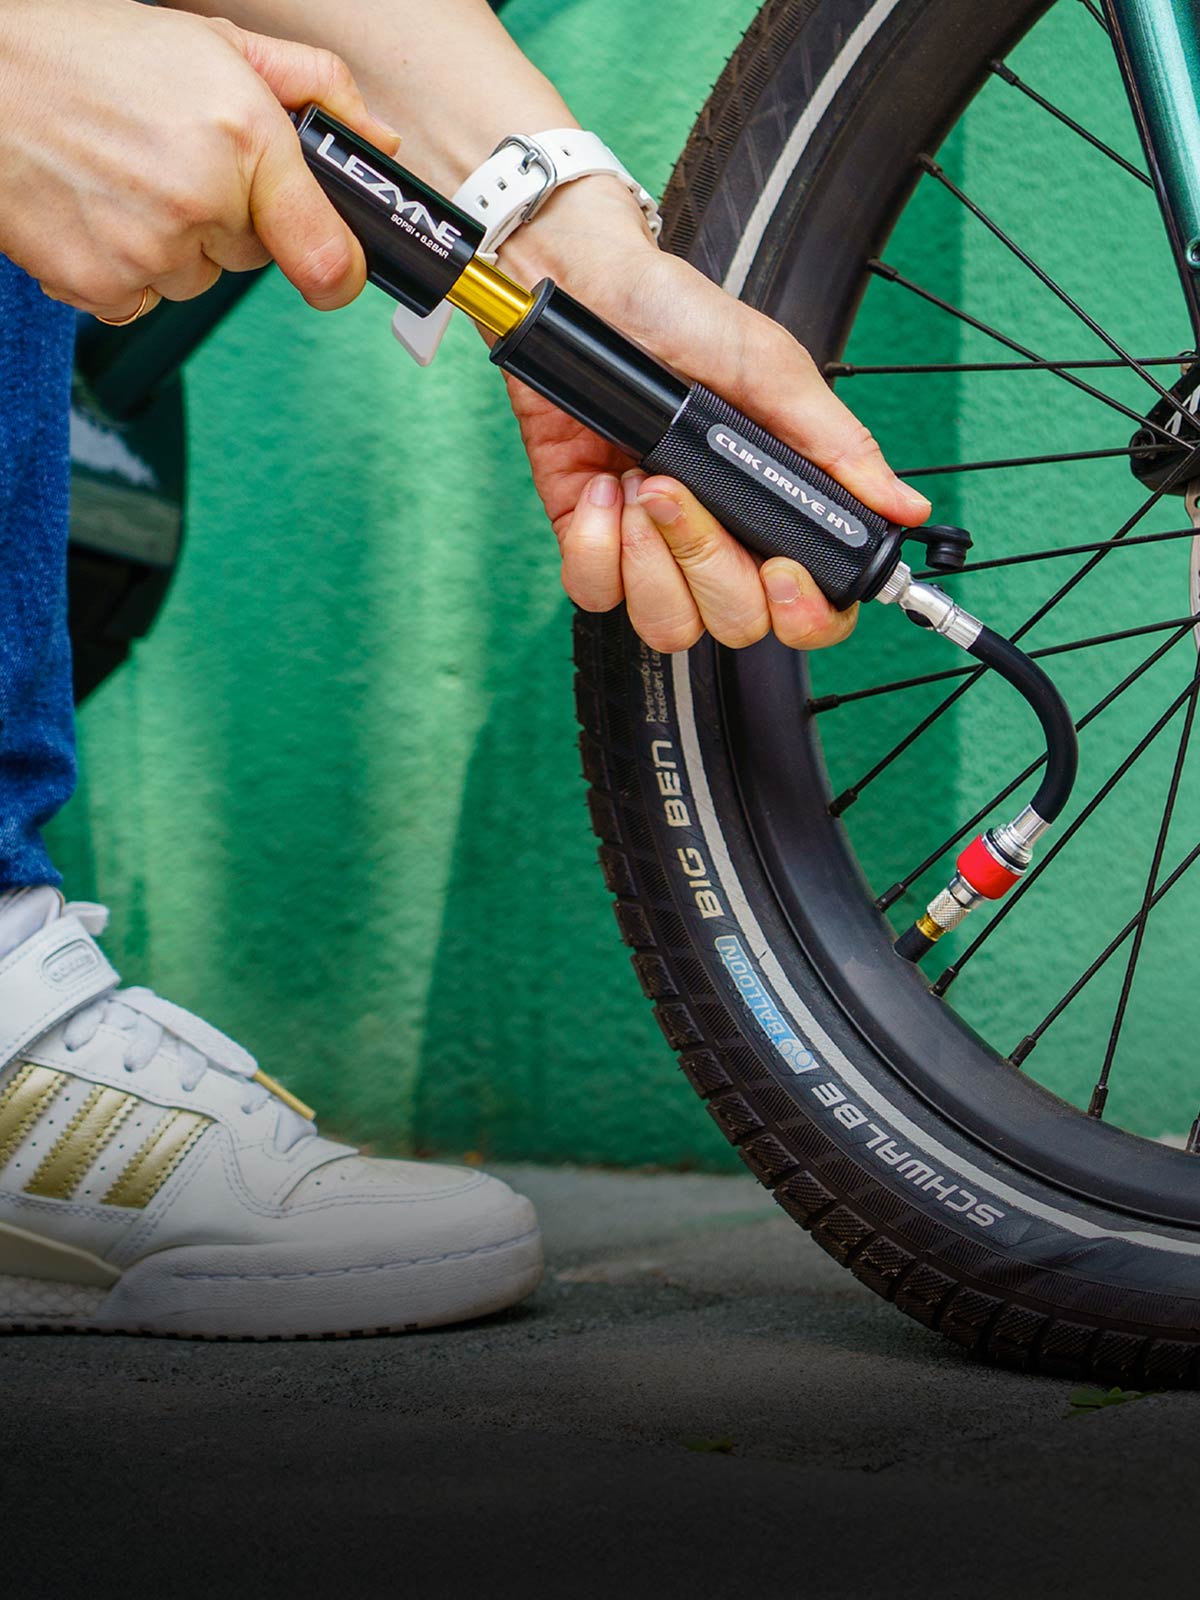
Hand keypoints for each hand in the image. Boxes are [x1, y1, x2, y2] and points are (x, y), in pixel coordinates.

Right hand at [0, 0, 397, 318]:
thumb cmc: (92, 55)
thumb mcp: (214, 44)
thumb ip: (312, 88)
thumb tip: (380, 141)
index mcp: (243, 139)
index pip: (328, 255)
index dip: (340, 267)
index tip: (337, 270)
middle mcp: (201, 202)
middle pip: (253, 256)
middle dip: (229, 218)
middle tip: (174, 160)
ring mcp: (149, 254)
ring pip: (196, 279)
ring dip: (174, 243)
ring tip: (124, 178)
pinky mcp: (101, 289)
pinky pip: (141, 302)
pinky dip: (123, 268)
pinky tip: (96, 211)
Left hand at [500, 181, 930, 652]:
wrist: (586, 289)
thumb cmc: (679, 317)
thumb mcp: (773, 371)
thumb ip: (837, 446)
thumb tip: (904, 505)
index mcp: (774, 507)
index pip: (810, 609)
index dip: (805, 615)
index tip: (783, 570)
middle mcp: (721, 540)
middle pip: (738, 624)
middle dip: (708, 564)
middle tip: (680, 489)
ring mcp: (655, 547)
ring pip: (669, 624)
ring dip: (653, 560)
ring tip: (643, 481)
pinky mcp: (591, 540)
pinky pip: (599, 594)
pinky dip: (596, 545)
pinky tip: (603, 486)